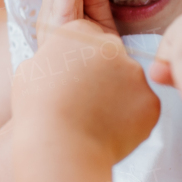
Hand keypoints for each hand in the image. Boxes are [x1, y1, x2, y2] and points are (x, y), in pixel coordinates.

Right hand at [13, 19, 159, 165]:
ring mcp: (135, 73)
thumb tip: (57, 63)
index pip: (89, 39)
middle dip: (105, 76)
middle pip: (113, 57)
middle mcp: (112, 46)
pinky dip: (131, 120)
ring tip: (96, 121)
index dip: (81, 63)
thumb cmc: (37, 112)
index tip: (74, 82)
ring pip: (130, 83)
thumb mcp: (30, 71)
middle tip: (87, 103)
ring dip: (119, 98)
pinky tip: (110, 132)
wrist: (60, 148)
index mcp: (80, 33)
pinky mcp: (151, 100)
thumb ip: (52, 59)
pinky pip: (142, 108)